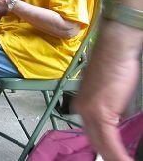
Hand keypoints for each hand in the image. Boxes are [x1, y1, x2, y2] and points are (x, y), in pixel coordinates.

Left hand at [75, 21, 141, 160]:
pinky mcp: (101, 112)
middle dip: (106, 155)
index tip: (109, 155)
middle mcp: (81, 108)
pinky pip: (109, 141)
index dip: (101, 147)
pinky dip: (117, 154)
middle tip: (117, 160)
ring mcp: (89, 111)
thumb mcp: (107, 90)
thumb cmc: (112, 63)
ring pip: (101, 144)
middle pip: (94, 141)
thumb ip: (107, 106)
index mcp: (81, 103)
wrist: (114, 49)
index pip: (90, 132)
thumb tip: (115, 119)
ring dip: (112, 157)